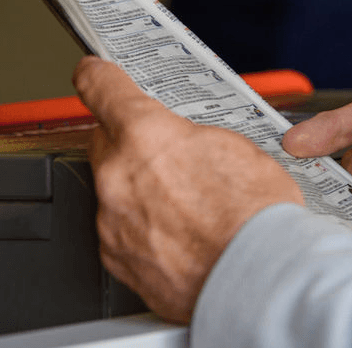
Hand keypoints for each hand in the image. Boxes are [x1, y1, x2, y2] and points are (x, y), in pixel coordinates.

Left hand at [72, 56, 302, 322]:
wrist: (257, 277)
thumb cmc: (256, 217)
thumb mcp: (239, 150)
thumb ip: (195, 139)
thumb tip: (188, 145)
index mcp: (148, 135)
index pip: (104, 89)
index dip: (98, 77)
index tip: (94, 73)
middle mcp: (118, 177)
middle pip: (107, 144)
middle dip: (132, 144)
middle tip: (171, 157)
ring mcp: (113, 221)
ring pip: (116, 192)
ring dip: (143, 192)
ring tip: (191, 208)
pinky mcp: (118, 259)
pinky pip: (122, 232)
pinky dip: (145, 230)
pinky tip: (181, 235)